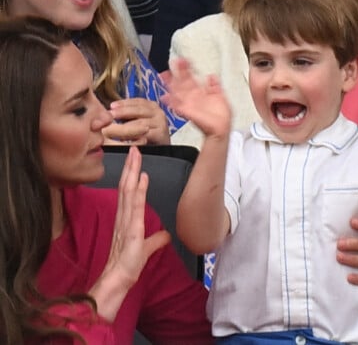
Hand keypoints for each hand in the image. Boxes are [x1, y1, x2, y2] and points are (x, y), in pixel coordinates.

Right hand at [90, 147, 169, 321]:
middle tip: (134, 148)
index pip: (128, 192)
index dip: (131, 175)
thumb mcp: (147, 248)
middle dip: (130, 167)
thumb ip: (156, 240)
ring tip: (136, 154)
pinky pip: (135, 206)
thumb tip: (166, 235)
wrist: (118, 280)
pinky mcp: (132, 229)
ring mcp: (127, 221)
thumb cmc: (128, 266)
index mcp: (126, 220)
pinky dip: (139, 190)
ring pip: (128, 190)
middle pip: (126, 186)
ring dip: (132, 171)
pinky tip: (142, 177)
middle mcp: (124, 216)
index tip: (134, 160)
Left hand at [103, 98, 170, 144]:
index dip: (124, 103)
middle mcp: (158, 112)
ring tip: (113, 130)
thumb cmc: (146, 134)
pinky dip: (134, 137)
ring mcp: (161, 123)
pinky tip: (124, 140)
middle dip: (123, 112)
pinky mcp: (161, 134)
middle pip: (139, 110)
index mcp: (151, 106)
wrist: (161, 149)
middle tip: (110, 115)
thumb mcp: (138, 120)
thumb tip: (109, 112)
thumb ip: (128, 115)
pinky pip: (145, 135)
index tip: (112, 105)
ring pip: (141, 123)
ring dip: (126, 127)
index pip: (137, 101)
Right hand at [162, 58, 230, 138]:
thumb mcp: (220, 96)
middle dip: (178, 72)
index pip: (190, 78)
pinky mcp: (187, 112)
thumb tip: (211, 76)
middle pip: (182, 82)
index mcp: (199, 93)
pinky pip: (177, 106)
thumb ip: (215, 86)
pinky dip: (171, 102)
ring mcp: (188, 104)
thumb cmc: (221, 116)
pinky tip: (165, 96)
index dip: (186, 69)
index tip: (182, 60)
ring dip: (170, 84)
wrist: (221, 128)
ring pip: (176, 91)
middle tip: (174, 61)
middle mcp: (192, 97)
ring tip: (165, 74)